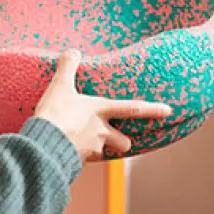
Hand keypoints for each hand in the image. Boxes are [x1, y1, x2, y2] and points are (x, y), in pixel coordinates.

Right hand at [34, 50, 171, 161]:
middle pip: (125, 142)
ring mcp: (93, 149)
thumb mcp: (60, 86)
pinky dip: (80, 156)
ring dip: (101, 151)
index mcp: (101, 110)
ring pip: (105, 153)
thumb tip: (73, 51)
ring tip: (86, 145)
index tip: (168, 111)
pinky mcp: (81, 162)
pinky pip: (85, 160)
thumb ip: (67, 67)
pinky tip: (68, 151)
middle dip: (124, 143)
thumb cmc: (55, 114)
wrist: (45, 143)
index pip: (133, 109)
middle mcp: (102, 131)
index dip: (152, 109)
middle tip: (119, 141)